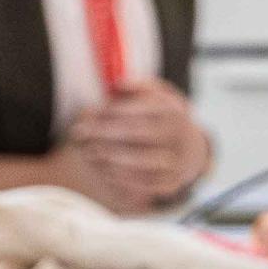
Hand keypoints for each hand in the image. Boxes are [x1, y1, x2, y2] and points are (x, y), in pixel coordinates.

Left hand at [73, 77, 212, 206]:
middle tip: (79, 131)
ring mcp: (177, 161)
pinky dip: (119, 177)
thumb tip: (116, 85)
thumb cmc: (160, 118)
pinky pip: (142, 183)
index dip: (114, 109)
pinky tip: (102, 169)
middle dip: (103, 131)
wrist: (188, 150)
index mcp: (174, 110)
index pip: (143, 106)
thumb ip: (137, 87)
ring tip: (88, 151)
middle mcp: (179, 135)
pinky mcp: (171, 182)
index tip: (92, 110)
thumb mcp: (156, 96)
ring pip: (139, 160)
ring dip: (108, 155)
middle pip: (137, 132)